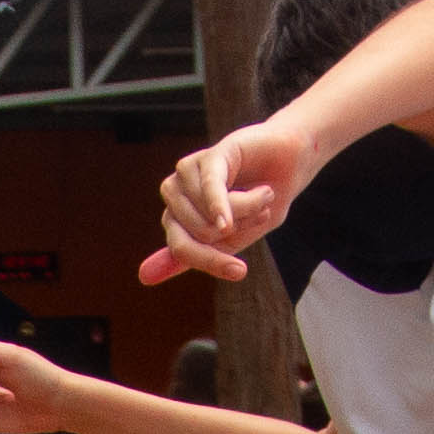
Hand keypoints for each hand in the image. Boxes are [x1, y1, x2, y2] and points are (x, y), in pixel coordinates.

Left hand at [139, 118, 306, 283]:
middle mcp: (175, 194)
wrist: (292, 163)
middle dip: (237, 230)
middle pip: (198, 234)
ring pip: (210, 215)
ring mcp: (188, 173)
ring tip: (265, 194)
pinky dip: (228, 203)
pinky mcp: (209, 156)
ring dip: (248, 210)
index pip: (181, 250)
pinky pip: (211, 188)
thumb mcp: (230, 239)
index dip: (213, 263)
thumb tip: (141, 277)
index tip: (241, 271)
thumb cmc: (259, 202)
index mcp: (177, 217)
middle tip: (261, 213)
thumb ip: (194, 254)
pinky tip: (258, 199)